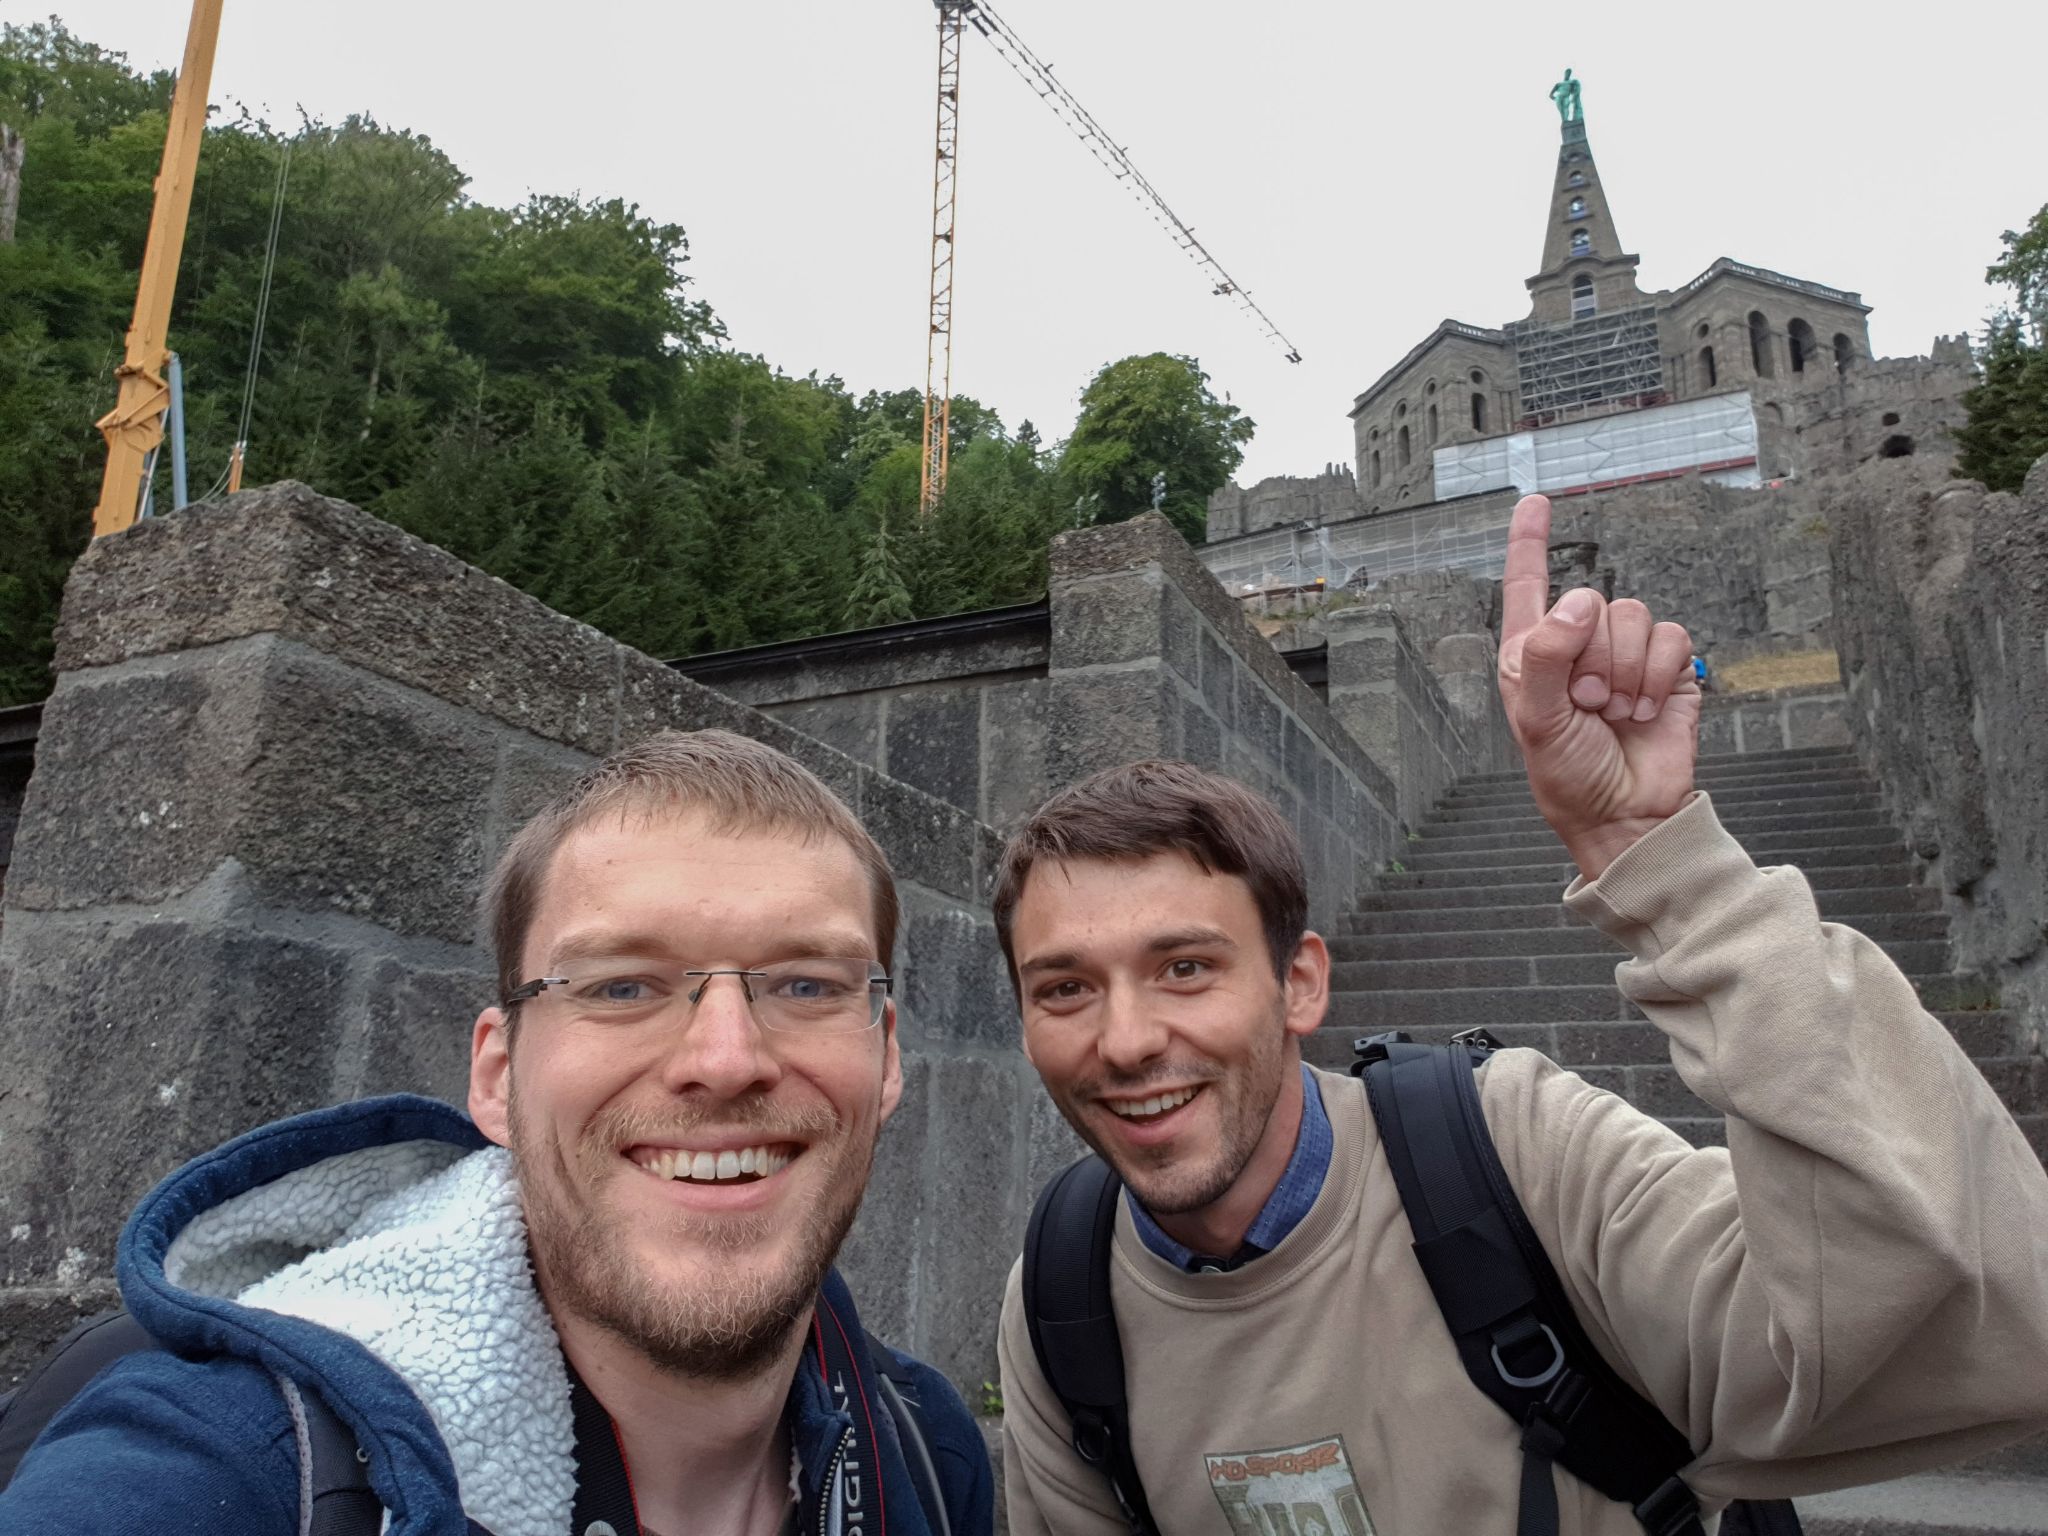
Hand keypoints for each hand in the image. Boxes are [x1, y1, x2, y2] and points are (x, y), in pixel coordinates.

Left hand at [1497, 495, 1699, 879]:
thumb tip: (1576, 604)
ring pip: (1635, 616)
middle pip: (1594, 602)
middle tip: (1589, 705)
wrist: (1627, 812)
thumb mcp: (1539, 720)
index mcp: (1532, 653)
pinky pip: (1672, 638)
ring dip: (1627, 671)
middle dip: (1594, 658)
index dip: (1530, 542)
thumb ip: (1547, 655)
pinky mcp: (1668, 669)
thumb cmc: (1569, 774)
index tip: (1536, 502)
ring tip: (1616, 711)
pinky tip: (1646, 709)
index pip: (1528, 584)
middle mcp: (1578, 647)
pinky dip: (1659, 676)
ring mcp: (1625, 656)